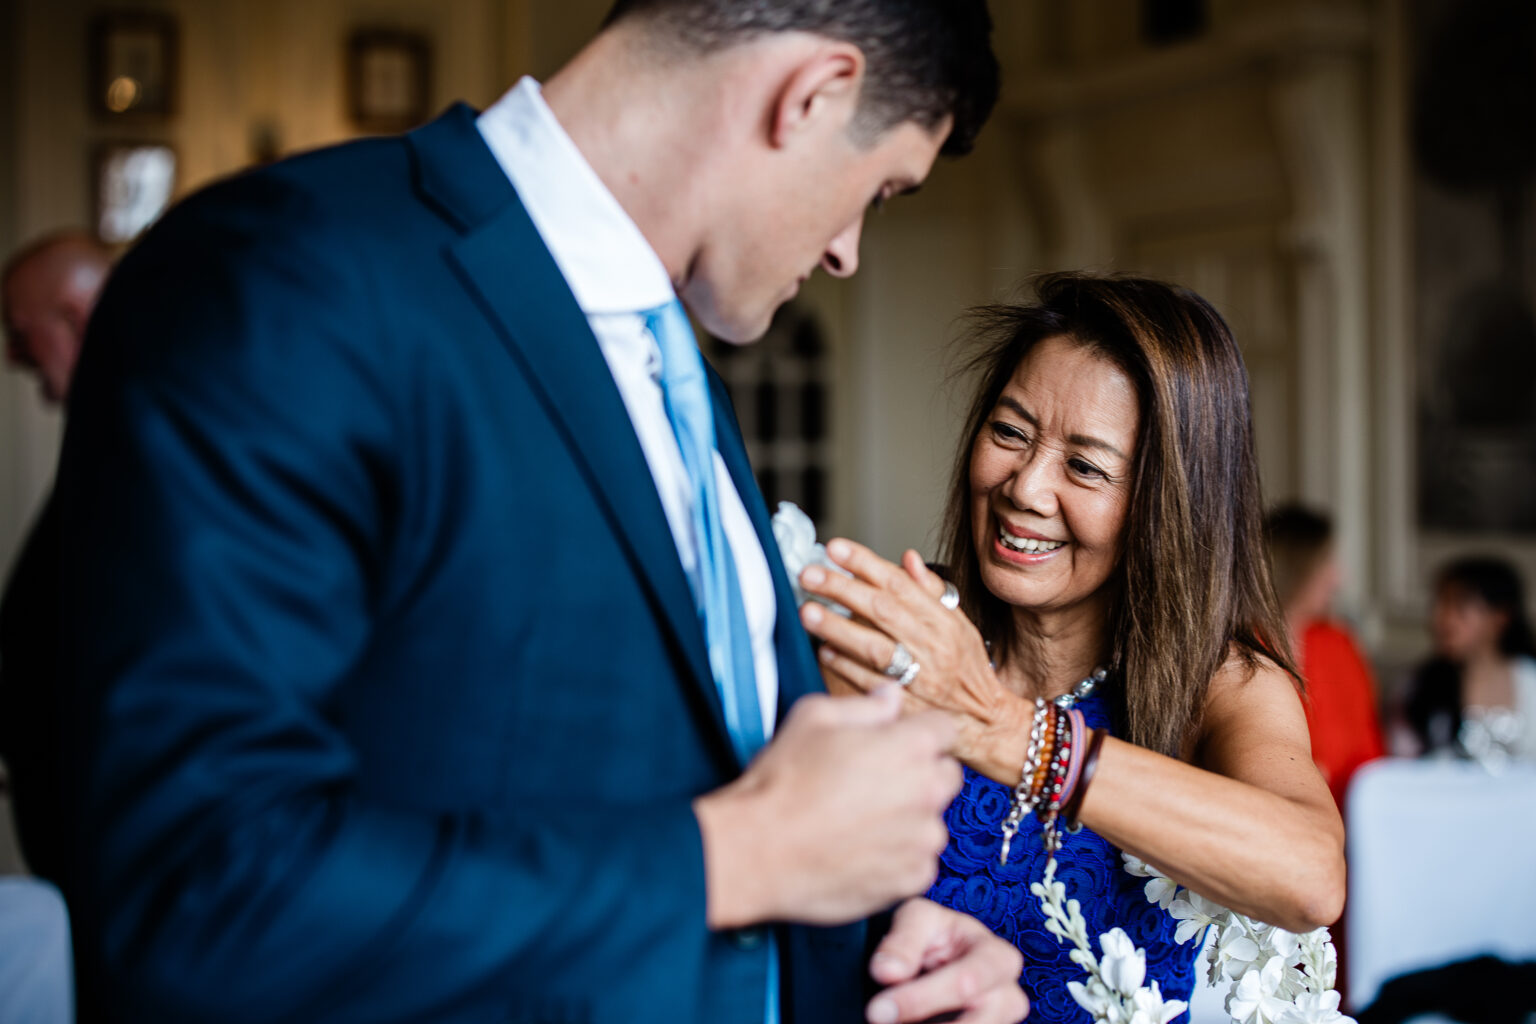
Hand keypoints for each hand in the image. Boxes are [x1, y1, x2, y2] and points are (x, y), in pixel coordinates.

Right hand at [694, 687, 959, 927]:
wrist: (759, 850)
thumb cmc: (783, 782)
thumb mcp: (813, 718)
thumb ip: (864, 705)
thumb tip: (891, 697)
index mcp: (911, 746)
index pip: (945, 729)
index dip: (919, 733)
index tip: (897, 744)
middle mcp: (927, 791)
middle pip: (946, 775)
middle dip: (920, 775)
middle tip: (874, 783)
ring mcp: (922, 839)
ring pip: (931, 822)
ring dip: (908, 820)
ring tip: (860, 822)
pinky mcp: (912, 878)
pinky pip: (919, 863)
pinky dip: (897, 858)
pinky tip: (860, 851)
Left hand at [798, 540, 1018, 756]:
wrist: (988, 723)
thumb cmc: (968, 670)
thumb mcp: (961, 625)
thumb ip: (931, 591)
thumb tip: (907, 557)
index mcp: (943, 622)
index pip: (900, 584)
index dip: (865, 563)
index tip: (835, 548)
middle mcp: (933, 646)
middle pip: (882, 610)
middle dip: (842, 588)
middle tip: (809, 574)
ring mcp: (920, 678)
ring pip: (875, 647)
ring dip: (838, 628)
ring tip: (808, 611)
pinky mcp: (907, 706)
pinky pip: (872, 684)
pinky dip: (846, 667)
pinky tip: (824, 651)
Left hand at [866, 898, 1027, 1023]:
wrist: (940, 957)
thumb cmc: (934, 933)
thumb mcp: (917, 919)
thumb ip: (902, 941)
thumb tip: (888, 972)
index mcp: (998, 956)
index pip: (966, 983)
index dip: (921, 999)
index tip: (878, 1009)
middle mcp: (1007, 995)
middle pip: (977, 1022)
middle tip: (883, 1020)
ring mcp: (999, 1022)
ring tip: (895, 1023)